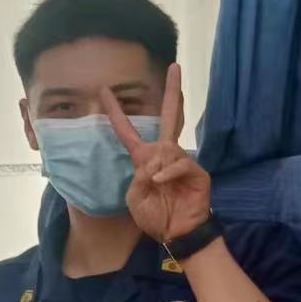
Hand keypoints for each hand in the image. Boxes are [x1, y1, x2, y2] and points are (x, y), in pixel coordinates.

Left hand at [101, 64, 211, 244]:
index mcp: (145, 159)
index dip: (115, 111)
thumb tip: (154, 164)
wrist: (178, 234)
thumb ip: (139, 178)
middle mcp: (164, 155)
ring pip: (169, 147)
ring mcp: (182, 162)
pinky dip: (169, 172)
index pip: (127, 131)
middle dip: (172, 91)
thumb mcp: (135, 198)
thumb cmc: (155, 217)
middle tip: (174, 67)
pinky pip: (180, 163)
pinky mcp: (197, 172)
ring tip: (157, 184)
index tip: (104, 91)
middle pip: (168, 116)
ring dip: (159, 165)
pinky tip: (163, 182)